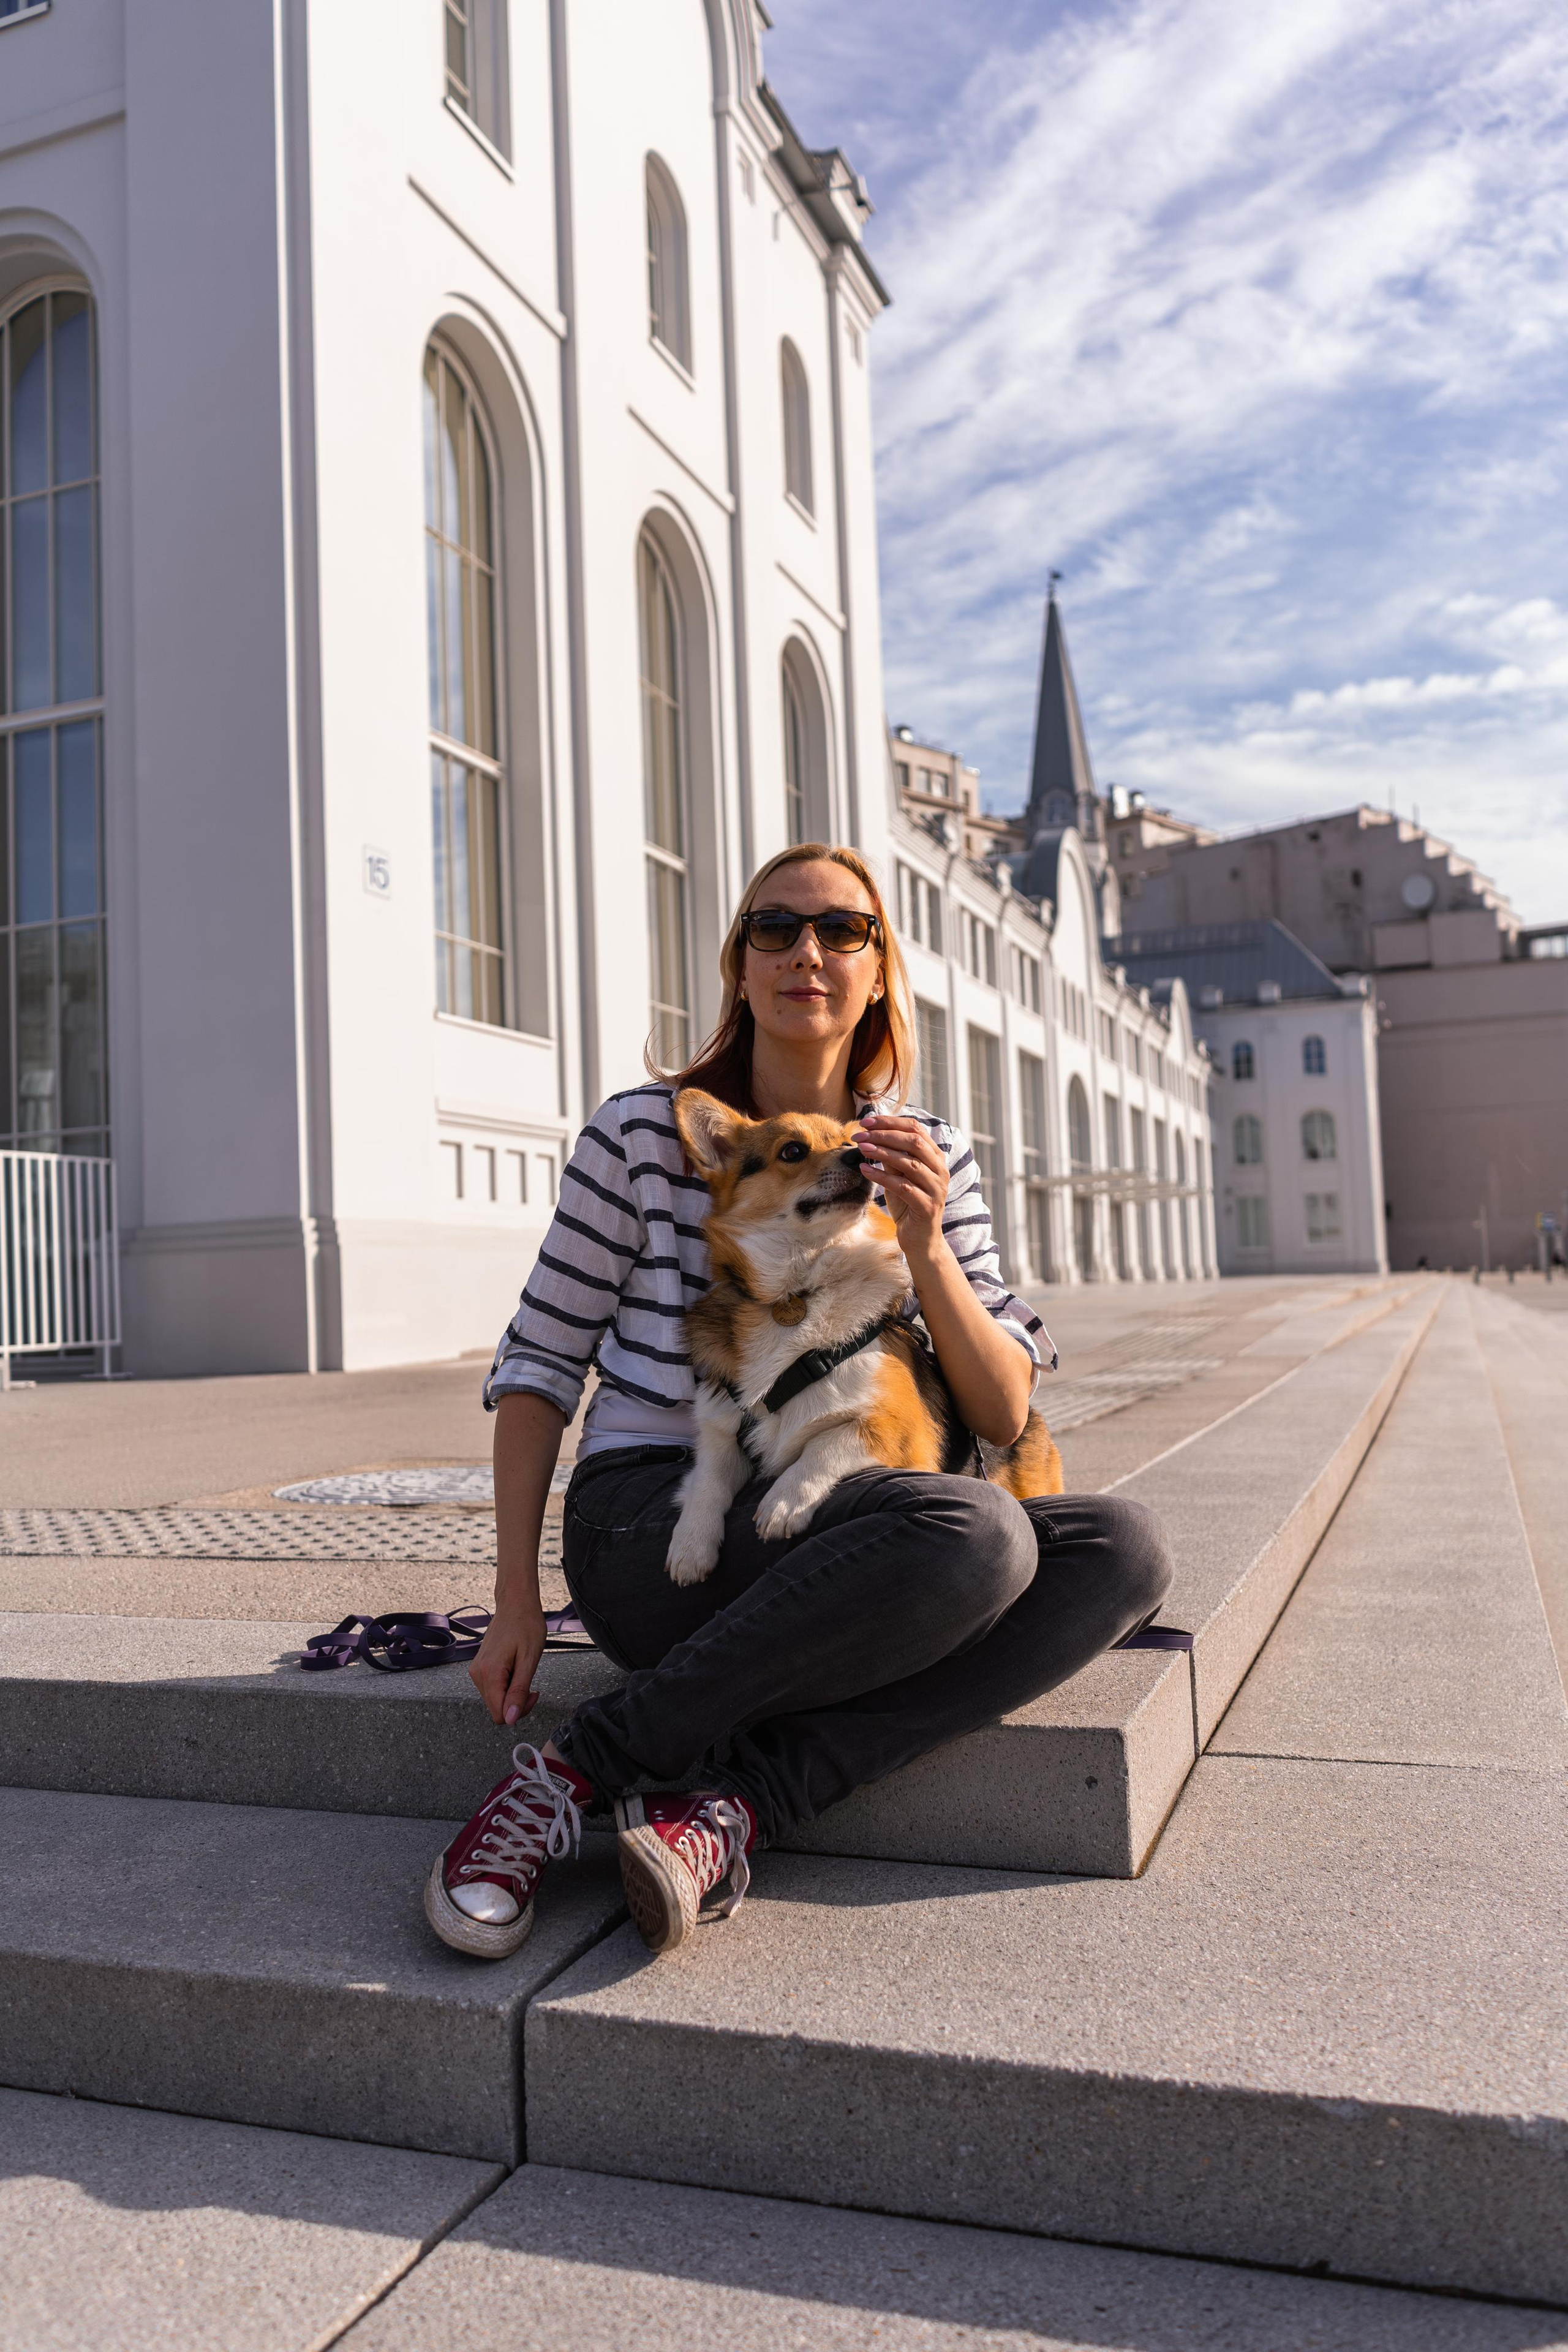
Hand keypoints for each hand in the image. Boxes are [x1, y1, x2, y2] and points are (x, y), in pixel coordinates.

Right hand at [469, 1596, 546, 1727]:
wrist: (515, 1603)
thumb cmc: (526, 1625)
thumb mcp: (529, 1660)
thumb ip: (518, 1692)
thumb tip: (509, 1719)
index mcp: (489, 1674)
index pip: (500, 1714)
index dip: (519, 1711)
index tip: (533, 1693)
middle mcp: (477, 1674)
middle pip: (496, 1708)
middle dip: (516, 1703)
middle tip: (532, 1685)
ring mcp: (476, 1670)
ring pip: (494, 1699)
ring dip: (512, 1693)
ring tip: (523, 1672)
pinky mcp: (479, 1667)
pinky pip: (492, 1688)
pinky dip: (506, 1685)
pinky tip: (515, 1669)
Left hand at [852, 1115, 949, 1264]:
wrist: (920, 1239)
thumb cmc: (907, 1204)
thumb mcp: (898, 1175)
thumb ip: (892, 1156)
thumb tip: (872, 1133)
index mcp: (935, 1157)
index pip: (915, 1128)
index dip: (890, 1122)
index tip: (866, 1121)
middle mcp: (941, 1170)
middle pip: (914, 1141)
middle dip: (884, 1134)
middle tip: (859, 1134)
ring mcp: (936, 1188)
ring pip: (910, 1163)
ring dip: (882, 1152)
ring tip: (861, 1148)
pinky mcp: (927, 1206)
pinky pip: (903, 1187)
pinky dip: (882, 1176)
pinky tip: (865, 1170)